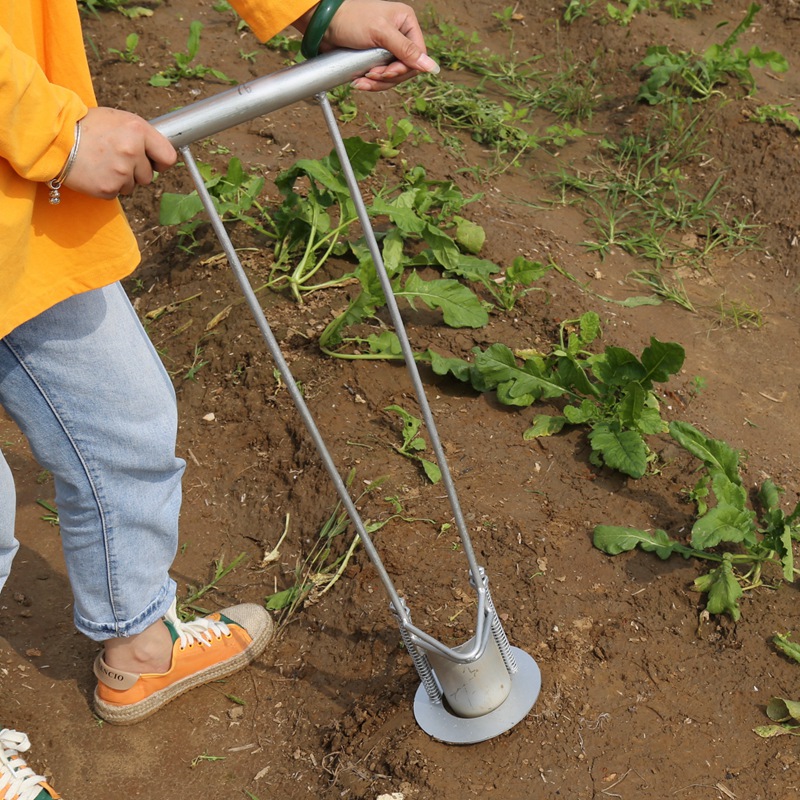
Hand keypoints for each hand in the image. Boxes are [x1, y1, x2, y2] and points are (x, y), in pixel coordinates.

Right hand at [63, 107, 177, 198]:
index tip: (155, 163)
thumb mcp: (117, 120)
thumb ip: (139, 136)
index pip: (168, 157)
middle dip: (136, 170)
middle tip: (114, 158)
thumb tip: (157, 153)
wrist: (53, 138)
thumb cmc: (86, 126)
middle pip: (149, 176)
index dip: (161, 162)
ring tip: (102, 163)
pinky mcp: (109, 188)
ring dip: (121, 179)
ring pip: (133, 186)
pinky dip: (108, 185)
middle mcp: (132, 151)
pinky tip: (95, 172)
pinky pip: (117, 192)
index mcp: (138, 129)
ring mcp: (121, 172)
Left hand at [297, 0, 438, 90]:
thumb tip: (431, 67)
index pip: (418, 56)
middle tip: (371, 75)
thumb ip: (406, 50)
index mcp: (406, 23)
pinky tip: (358, 81)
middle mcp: (400, 36)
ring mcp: (387, 49)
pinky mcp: (375, 59)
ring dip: (377, 83)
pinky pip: (380, 78)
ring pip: (392, 77)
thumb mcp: (381, 33)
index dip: (404, 69)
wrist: (324, 25)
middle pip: (405, 69)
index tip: (387, 73)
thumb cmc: (352, 20)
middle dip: (387, 77)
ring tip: (361, 80)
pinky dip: (370, 83)